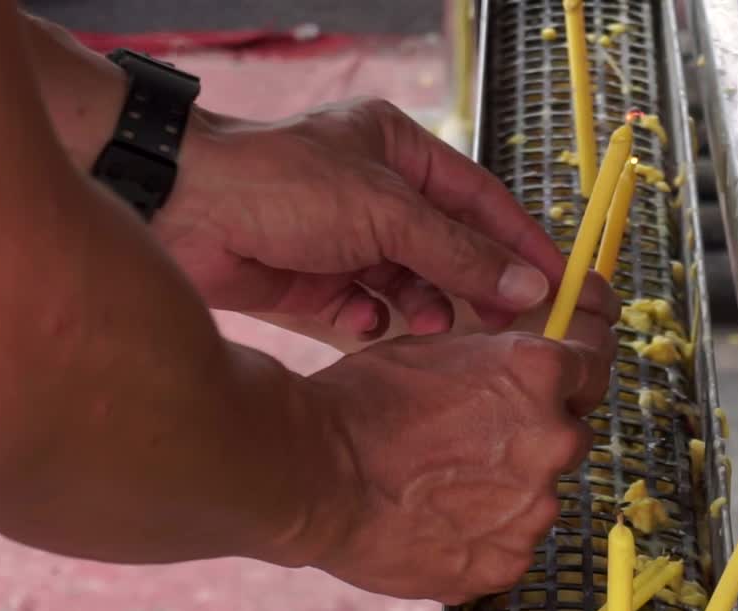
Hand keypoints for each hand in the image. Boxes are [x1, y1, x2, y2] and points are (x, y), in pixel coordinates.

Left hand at [157, 98, 617, 338]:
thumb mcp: (385, 211)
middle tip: (502, 327)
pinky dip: (370, 320)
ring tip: (428, 330)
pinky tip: (364, 325)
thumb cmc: (279, 183)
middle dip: (472, 286)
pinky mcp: (314, 279)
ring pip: (409, 284)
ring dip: (422, 309)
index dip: (522, 244)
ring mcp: (345, 239)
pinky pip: (365, 307)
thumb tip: (529, 285)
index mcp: (400, 153)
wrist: (178, 210)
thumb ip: (459, 253)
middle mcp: (376, 194)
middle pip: (448, 248)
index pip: (481, 202)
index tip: (559, 284)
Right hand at [296, 328, 614, 604]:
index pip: (592, 367)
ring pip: (538, 497)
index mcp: (538, 375)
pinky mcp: (506, 562)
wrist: (314, 473)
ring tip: (441, 489)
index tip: (560, 385)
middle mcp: (551, 439)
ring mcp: (533, 508)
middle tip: (476, 443)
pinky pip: (509, 545)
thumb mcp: (436, 350)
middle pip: (568, 437)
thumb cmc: (361, 403)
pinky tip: (437, 523)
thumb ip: (497, 364)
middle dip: (534, 438)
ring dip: (507, 491)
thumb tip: (519, 374)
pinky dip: (483, 537)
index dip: (571, 377)